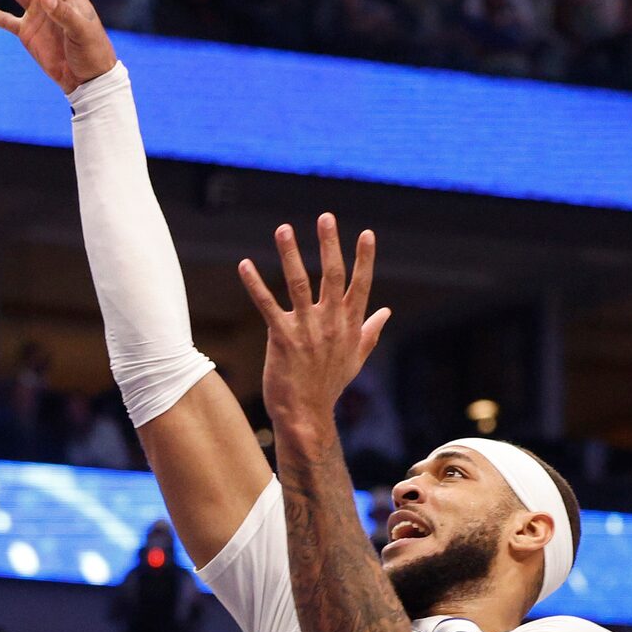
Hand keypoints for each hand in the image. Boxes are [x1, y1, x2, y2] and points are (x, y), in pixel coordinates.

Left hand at [235, 215, 389, 435]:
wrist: (307, 414)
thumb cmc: (330, 385)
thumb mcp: (356, 357)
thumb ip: (370, 331)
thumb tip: (386, 311)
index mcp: (349, 325)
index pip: (360, 285)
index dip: (364, 259)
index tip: (366, 234)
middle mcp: (330, 323)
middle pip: (332, 275)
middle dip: (330, 244)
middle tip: (326, 217)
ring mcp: (306, 329)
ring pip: (299, 284)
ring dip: (290, 254)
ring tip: (284, 229)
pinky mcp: (282, 338)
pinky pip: (267, 305)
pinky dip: (255, 284)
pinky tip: (245, 264)